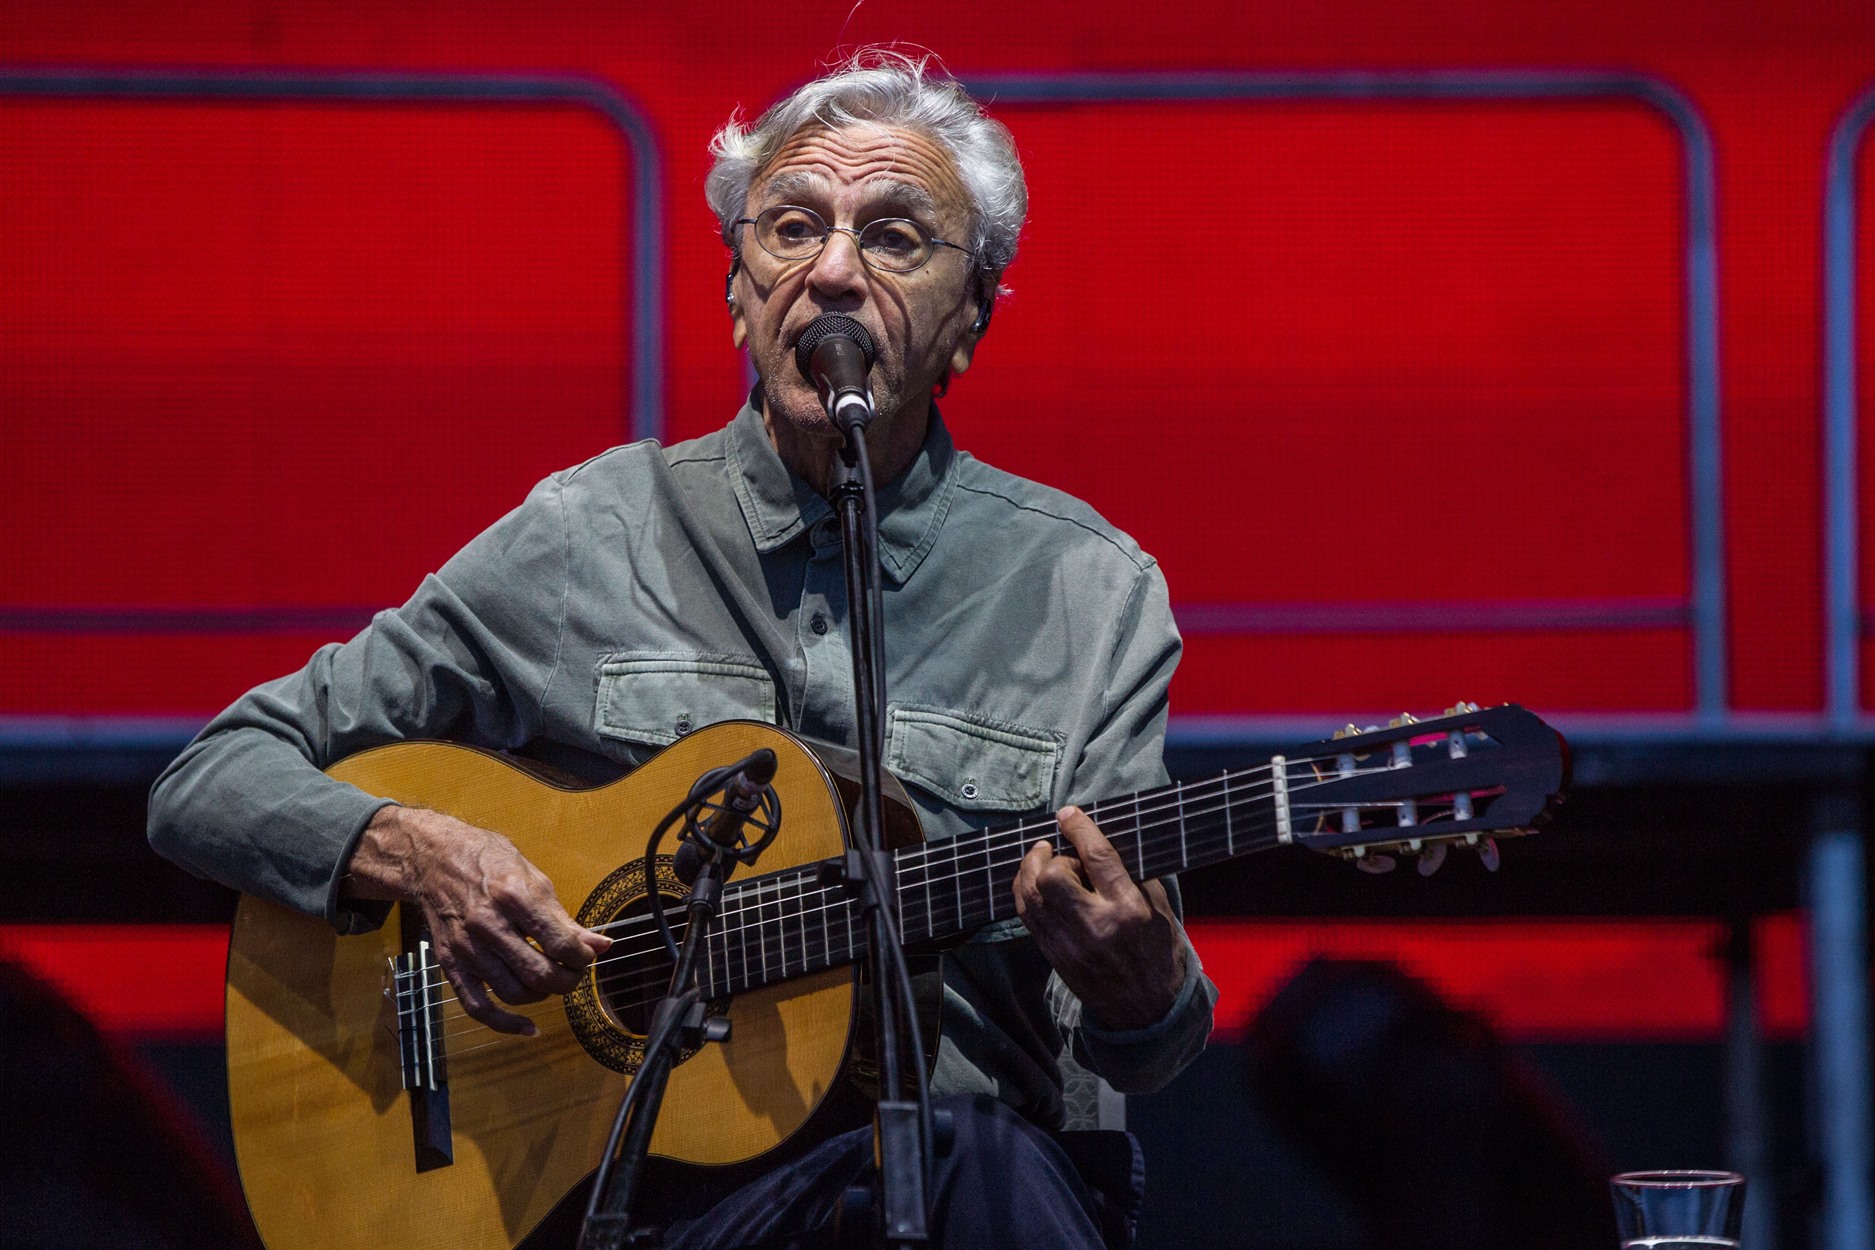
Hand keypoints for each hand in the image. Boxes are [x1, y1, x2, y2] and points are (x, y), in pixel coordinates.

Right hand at [346, 805, 610, 1033]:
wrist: (434, 860)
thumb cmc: (490, 863)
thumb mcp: (533, 879)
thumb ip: (564, 918)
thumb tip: (602, 945)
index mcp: (513, 896)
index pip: (559, 943)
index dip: (582, 957)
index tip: (586, 956)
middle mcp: (487, 925)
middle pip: (538, 974)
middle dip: (566, 981)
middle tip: (573, 973)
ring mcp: (466, 948)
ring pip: (513, 993)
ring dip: (541, 996)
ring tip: (550, 982)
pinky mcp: (450, 964)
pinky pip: (478, 1006)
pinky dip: (506, 1023)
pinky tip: (528, 1027)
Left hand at [1013, 806, 1186, 1030]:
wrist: (1147, 1009)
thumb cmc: (1157, 950)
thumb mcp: (1158, 907)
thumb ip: (1129, 873)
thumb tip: (1096, 839)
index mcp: (1129, 909)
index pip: (1098, 858)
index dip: (1079, 829)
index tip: (1068, 813)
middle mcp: (1096, 927)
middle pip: (1052, 877)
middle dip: (1051, 856)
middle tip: (1060, 853)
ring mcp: (1070, 944)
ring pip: (1031, 895)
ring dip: (1030, 869)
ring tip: (1042, 860)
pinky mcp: (1054, 955)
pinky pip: (1026, 915)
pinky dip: (1024, 891)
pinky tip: (1034, 882)